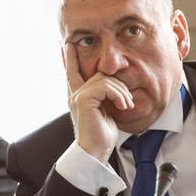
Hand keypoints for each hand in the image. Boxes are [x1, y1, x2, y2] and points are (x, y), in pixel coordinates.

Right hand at [65, 44, 133, 162]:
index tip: (68, 44)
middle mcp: (75, 94)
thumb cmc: (102, 135)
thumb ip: (105, 96)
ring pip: (105, 79)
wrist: (95, 151)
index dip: (69, 58)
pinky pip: (106, 86)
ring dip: (121, 92)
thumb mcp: (106, 111)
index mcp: (79, 96)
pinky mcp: (84, 100)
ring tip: (126, 106)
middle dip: (119, 84)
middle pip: (100, 73)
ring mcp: (78, 96)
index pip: (72, 72)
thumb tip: (115, 84)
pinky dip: (119, 95)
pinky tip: (124, 107)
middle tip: (127, 102)